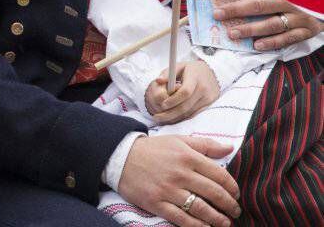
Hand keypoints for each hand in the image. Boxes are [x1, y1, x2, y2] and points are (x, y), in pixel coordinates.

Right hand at [118, 135, 240, 226]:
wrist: (121, 156)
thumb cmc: (153, 149)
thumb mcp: (178, 141)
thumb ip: (205, 144)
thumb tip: (230, 147)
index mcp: (188, 157)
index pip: (220, 175)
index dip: (233, 187)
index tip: (237, 194)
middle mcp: (180, 174)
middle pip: (214, 193)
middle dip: (230, 205)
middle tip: (235, 211)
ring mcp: (168, 190)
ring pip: (201, 209)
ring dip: (218, 219)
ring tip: (225, 223)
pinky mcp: (157, 203)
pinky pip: (182, 219)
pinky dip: (197, 226)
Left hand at [145, 61, 219, 123]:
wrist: (212, 72)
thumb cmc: (191, 69)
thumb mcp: (179, 66)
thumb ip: (167, 73)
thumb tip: (158, 81)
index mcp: (195, 77)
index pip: (185, 92)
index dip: (173, 100)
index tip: (162, 104)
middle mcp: (203, 89)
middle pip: (186, 105)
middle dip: (170, 113)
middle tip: (157, 117)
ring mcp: (208, 98)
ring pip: (189, 112)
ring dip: (175, 117)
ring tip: (162, 119)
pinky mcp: (209, 104)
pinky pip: (194, 114)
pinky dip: (183, 117)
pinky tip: (173, 118)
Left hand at [210, 0, 323, 49]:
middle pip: (259, 5)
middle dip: (236, 10)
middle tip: (217, 14)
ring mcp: (302, 15)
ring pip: (272, 24)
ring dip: (250, 29)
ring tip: (233, 33)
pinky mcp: (310, 29)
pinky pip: (289, 38)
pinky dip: (273, 42)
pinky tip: (257, 45)